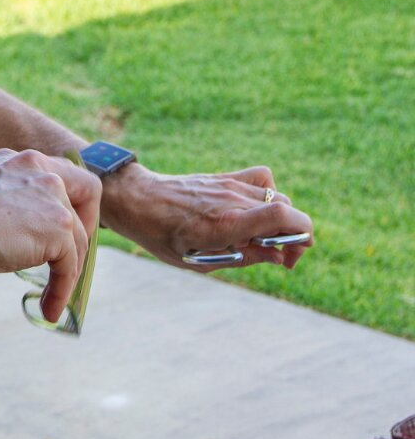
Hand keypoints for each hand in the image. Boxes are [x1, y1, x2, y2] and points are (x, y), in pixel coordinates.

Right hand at [0, 148, 101, 320]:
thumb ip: (13, 204)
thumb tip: (28, 233)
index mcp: (22, 160)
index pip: (65, 173)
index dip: (73, 201)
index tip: (64, 228)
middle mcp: (41, 169)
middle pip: (87, 192)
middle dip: (86, 226)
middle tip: (72, 256)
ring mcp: (53, 196)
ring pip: (76, 238)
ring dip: (69, 271)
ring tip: (52, 298)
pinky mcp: (59, 227)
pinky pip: (70, 265)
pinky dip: (63, 289)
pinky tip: (49, 308)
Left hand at [102, 164, 312, 271]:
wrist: (137, 201)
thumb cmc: (162, 237)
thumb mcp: (200, 261)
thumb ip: (244, 258)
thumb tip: (279, 256)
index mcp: (226, 223)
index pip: (284, 216)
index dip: (301, 236)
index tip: (289, 258)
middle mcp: (232, 199)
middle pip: (287, 209)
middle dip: (291, 236)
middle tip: (273, 256)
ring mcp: (229, 184)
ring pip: (277, 196)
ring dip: (279, 220)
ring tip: (257, 237)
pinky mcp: (224, 176)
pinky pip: (261, 179)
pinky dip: (268, 195)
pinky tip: (251, 212)